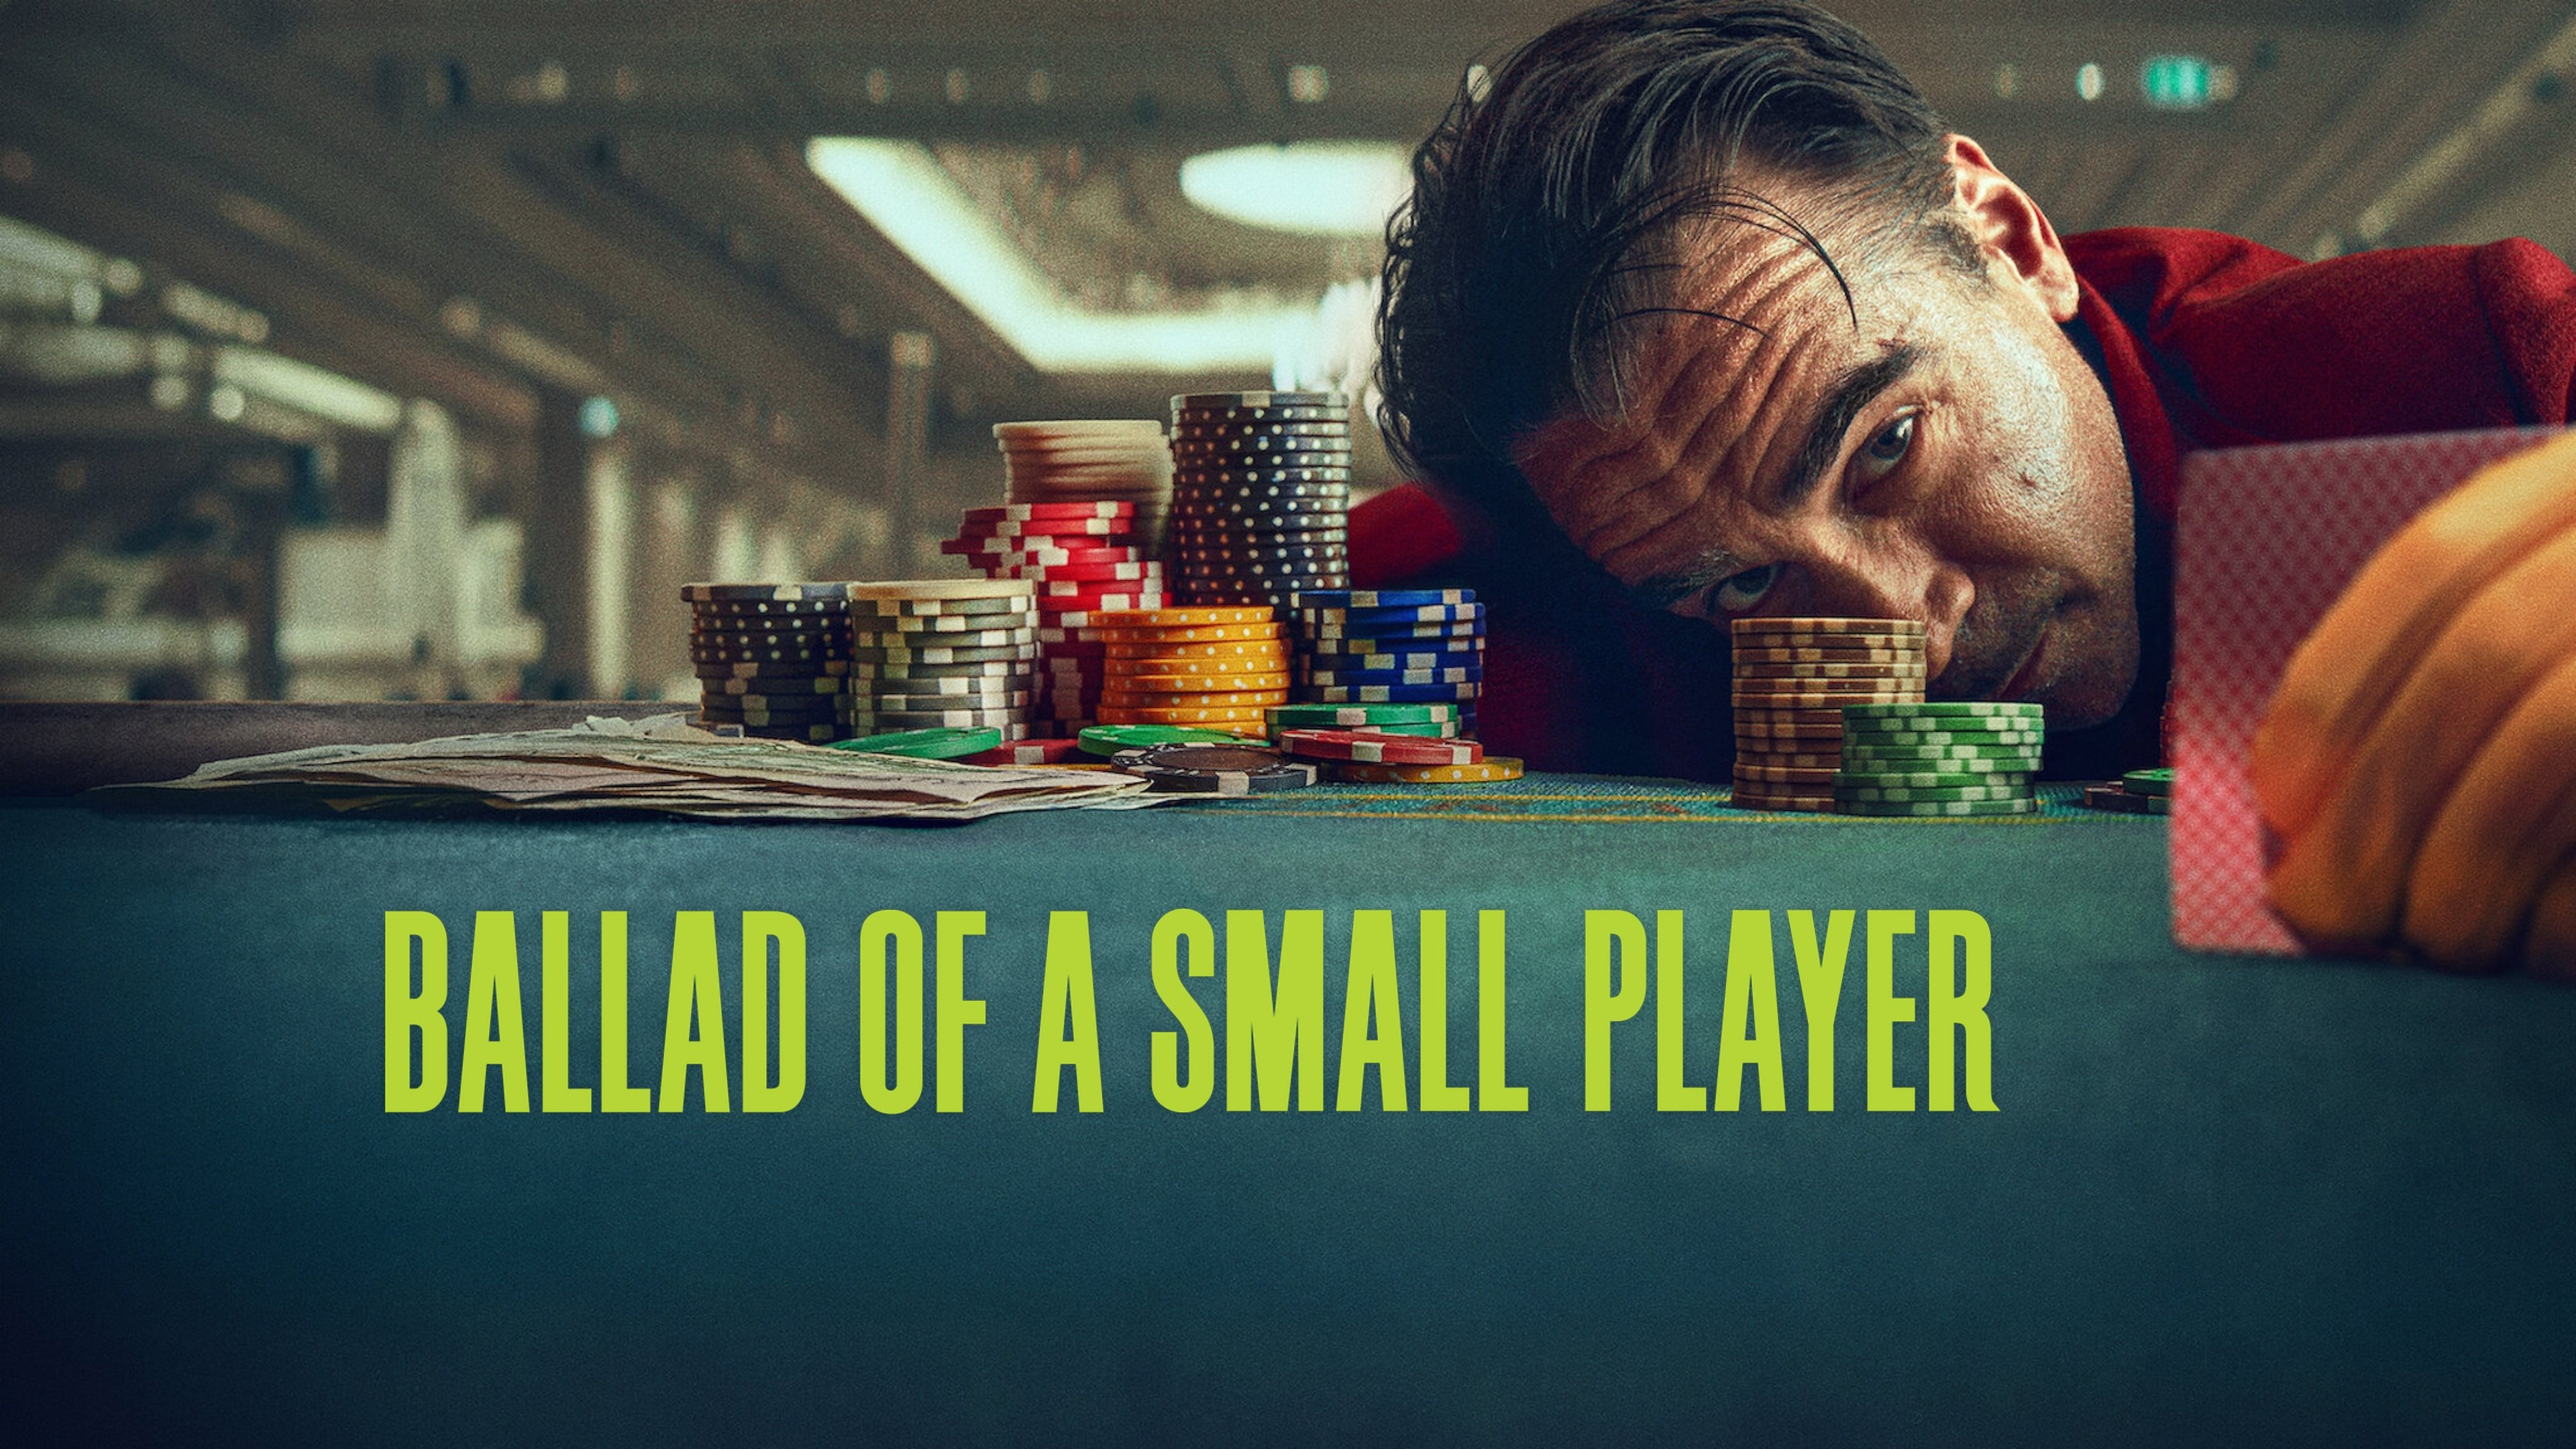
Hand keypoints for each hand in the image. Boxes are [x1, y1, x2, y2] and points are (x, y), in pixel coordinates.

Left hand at [2249, 428, 2575, 975]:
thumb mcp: (2551, 630)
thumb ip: (2466, 677)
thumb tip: (2310, 802)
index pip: (2440, 561)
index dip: (2338, 684)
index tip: (2280, 797)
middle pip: (2493, 659)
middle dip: (2386, 801)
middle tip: (2327, 912)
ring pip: (2563, 730)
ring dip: (2472, 859)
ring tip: (2435, 941)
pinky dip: (2570, 907)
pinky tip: (2539, 954)